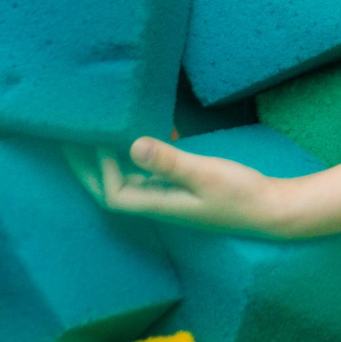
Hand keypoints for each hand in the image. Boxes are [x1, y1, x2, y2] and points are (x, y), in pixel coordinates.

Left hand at [87, 138, 305, 234]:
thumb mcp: (205, 173)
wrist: (270, 210)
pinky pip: (152, 172)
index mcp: (158, 204)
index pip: (113, 192)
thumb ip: (170, 161)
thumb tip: (132, 144)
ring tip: (98, 134)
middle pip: (112, 190)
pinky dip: (142, 154)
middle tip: (69, 141)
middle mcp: (158, 204)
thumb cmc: (239, 194)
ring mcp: (171, 197)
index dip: (98, 168)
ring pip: (130, 180)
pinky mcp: (184, 188)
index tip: (94, 138)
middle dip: (88, 169)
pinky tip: (150, 131)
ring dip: (110, 160)